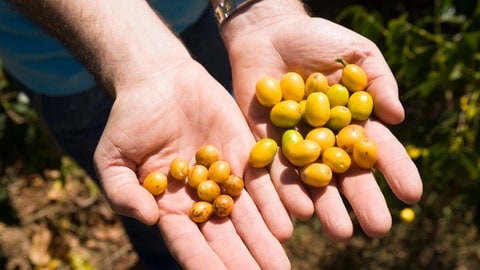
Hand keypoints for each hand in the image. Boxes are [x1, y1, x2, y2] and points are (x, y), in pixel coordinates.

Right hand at [93, 59, 290, 268]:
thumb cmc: (129, 121)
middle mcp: (202, 197)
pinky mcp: (244, 152)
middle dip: (243, 259)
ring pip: (247, 214)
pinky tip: (287, 223)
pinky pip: (261, 180)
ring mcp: (225, 176)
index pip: (189, 242)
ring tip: (279, 264)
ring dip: (264, 238)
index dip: (204, 263)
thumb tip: (150, 218)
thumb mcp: (113, 159)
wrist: (159, 80)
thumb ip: (125, 192)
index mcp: (171, 206)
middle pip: (225, 235)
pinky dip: (274, 202)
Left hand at [222, 0, 422, 240]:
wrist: (269, 34)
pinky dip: (286, 191)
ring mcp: (296, 145)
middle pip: (346, 174)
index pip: (377, 150)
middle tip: (377, 229)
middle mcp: (326, 139)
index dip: (395, 171)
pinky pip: (276, 171)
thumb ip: (378, 81)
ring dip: (325, 207)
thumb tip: (398, 116)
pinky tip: (299, 212)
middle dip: (362, 201)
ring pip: (312, 181)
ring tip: (339, 232)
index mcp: (353, 122)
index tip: (411, 194)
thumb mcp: (357, 52)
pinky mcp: (265, 144)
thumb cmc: (317, 39)